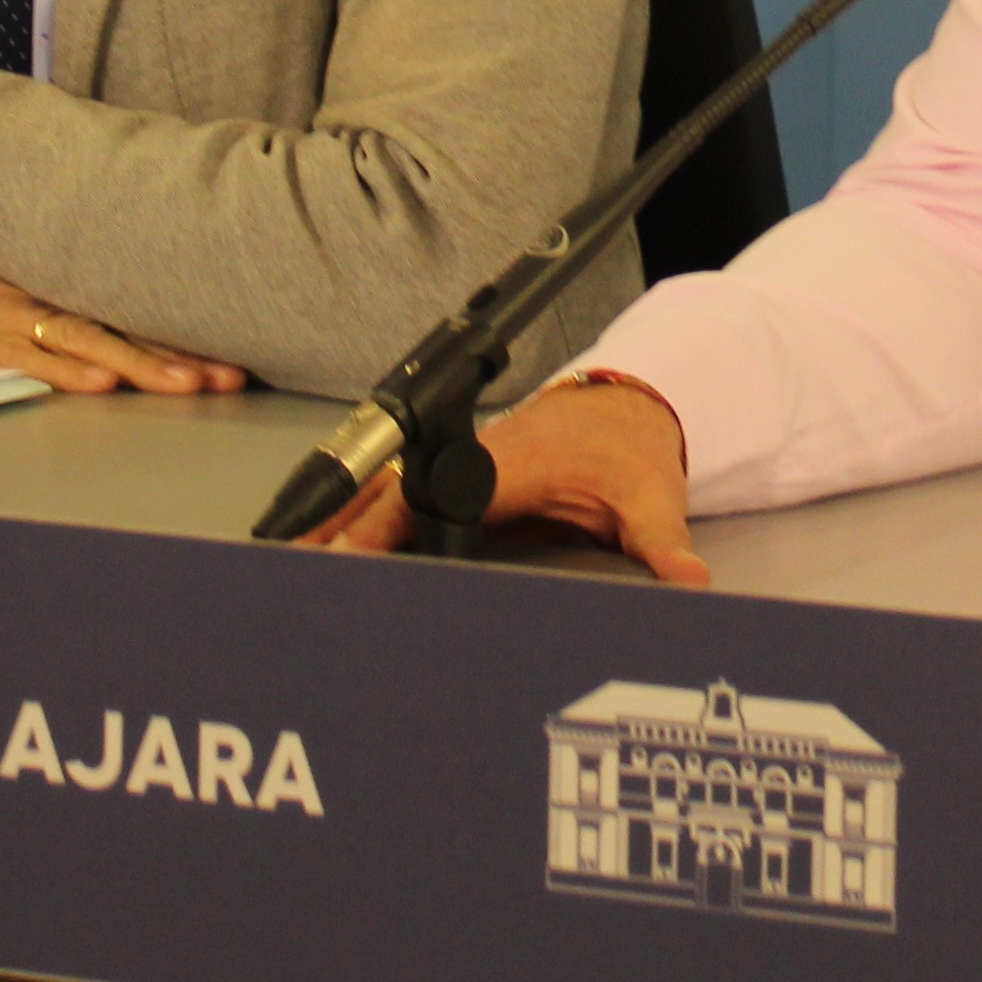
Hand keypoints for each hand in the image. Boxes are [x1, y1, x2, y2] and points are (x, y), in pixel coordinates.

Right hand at [0, 223, 243, 395]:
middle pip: (115, 322)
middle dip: (178, 352)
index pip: (114, 303)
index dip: (172, 326)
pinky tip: (98, 380)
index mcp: (28, 278)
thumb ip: (19, 299)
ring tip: (191, 383)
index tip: (226, 344)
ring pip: (81, 340)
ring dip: (140, 364)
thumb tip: (75, 323)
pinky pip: (17, 355)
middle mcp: (21, 290)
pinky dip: (61, 367)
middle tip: (233, 373)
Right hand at [315, 378, 706, 585]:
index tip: (349, 556)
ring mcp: (461, 460)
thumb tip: (688, 579)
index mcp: (509, 463)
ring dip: (342, 519)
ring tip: (294, 556)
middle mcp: (475, 456)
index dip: (384, 525)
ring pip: (388, 486)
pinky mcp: (458, 472)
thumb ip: (663, 541)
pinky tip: (330, 541)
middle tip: (295, 564)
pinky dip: (362, 513)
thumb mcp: (654, 496)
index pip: (432, 494)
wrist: (630, 402)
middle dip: (341, 526)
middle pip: (392, 490)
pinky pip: (401, 491)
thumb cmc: (631, 447)